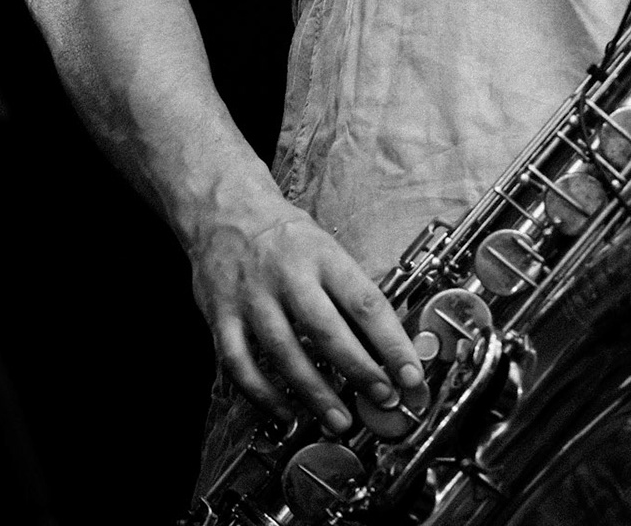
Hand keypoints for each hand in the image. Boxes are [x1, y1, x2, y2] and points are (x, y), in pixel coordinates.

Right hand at [189, 190, 423, 432]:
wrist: (225, 211)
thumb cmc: (287, 236)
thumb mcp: (329, 249)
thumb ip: (350, 292)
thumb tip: (387, 342)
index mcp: (325, 258)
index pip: (367, 304)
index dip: (392, 343)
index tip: (411, 374)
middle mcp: (289, 278)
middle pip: (328, 332)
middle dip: (359, 372)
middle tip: (383, 399)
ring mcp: (251, 299)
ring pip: (284, 354)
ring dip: (315, 393)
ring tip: (339, 419)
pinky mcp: (220, 317)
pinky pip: (240, 364)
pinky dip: (263, 394)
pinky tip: (286, 412)